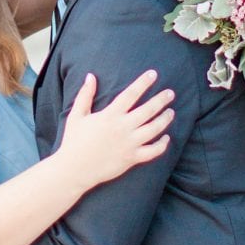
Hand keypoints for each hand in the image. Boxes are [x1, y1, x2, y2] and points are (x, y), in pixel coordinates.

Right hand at [59, 69, 173, 191]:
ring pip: (154, 129)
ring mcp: (129, 144)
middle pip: (148, 110)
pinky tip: (166, 138)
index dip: (143, 82)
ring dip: (165, 119)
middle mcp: (123, 128)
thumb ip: (85, 95)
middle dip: (161, 99)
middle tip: (171, 93)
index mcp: (110, 115)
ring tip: (171, 112)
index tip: (153, 74)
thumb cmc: (74, 141)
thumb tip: (91, 76)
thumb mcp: (76, 115)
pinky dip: (162, 145)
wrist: (74, 169)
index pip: (131, 94)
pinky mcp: (132, 159)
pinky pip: (153, 151)